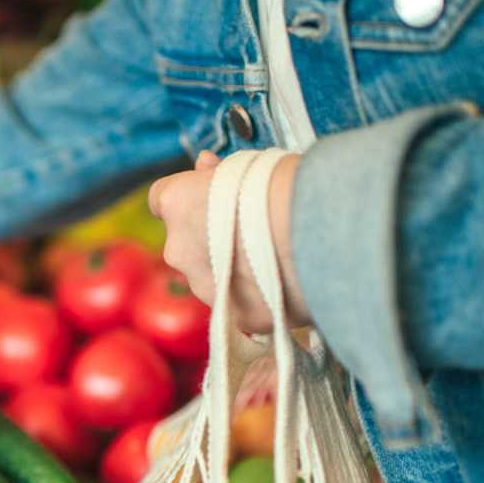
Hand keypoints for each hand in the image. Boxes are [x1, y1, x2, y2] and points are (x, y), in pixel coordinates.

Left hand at [149, 150, 309, 332]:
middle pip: (187, 244)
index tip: (206, 198)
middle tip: (253, 230)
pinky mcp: (234, 317)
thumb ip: (217, 174)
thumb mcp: (248, 165)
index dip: (187, 199)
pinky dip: (257, 297)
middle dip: (211, 239)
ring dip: (233, 270)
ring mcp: (203, 287)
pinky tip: (285, 283)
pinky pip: (240, 305)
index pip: (162, 199)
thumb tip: (205, 167)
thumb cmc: (288, 188)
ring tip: (275, 258)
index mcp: (177, 204)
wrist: (321, 235)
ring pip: (211, 278)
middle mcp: (179, 250)